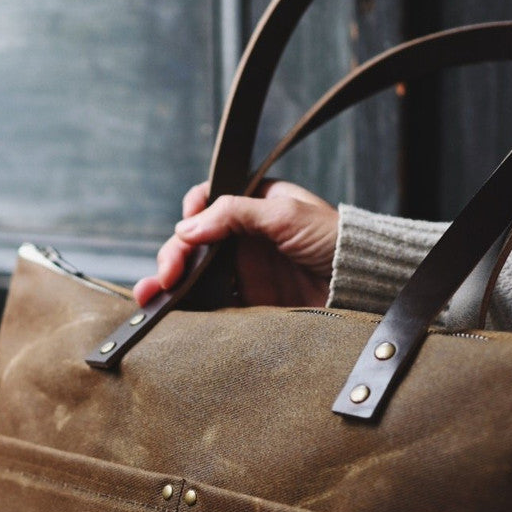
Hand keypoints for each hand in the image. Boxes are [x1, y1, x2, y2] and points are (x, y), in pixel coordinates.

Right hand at [133, 179, 337, 307]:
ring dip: (169, 281)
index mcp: (257, 203)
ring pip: (195, 271)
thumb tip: (188, 226)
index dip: (191, 213)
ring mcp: (245, 268)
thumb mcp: (285, 214)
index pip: (210, 201)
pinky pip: (209, 300)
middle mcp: (247, 234)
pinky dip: (187, 305)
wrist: (363, 286)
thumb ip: (235, 214)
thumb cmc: (335, 241)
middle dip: (173, 254)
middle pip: (194, 240)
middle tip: (166, 274)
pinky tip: (168, 310)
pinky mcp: (248, 299)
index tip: (185, 230)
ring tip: (149, 295)